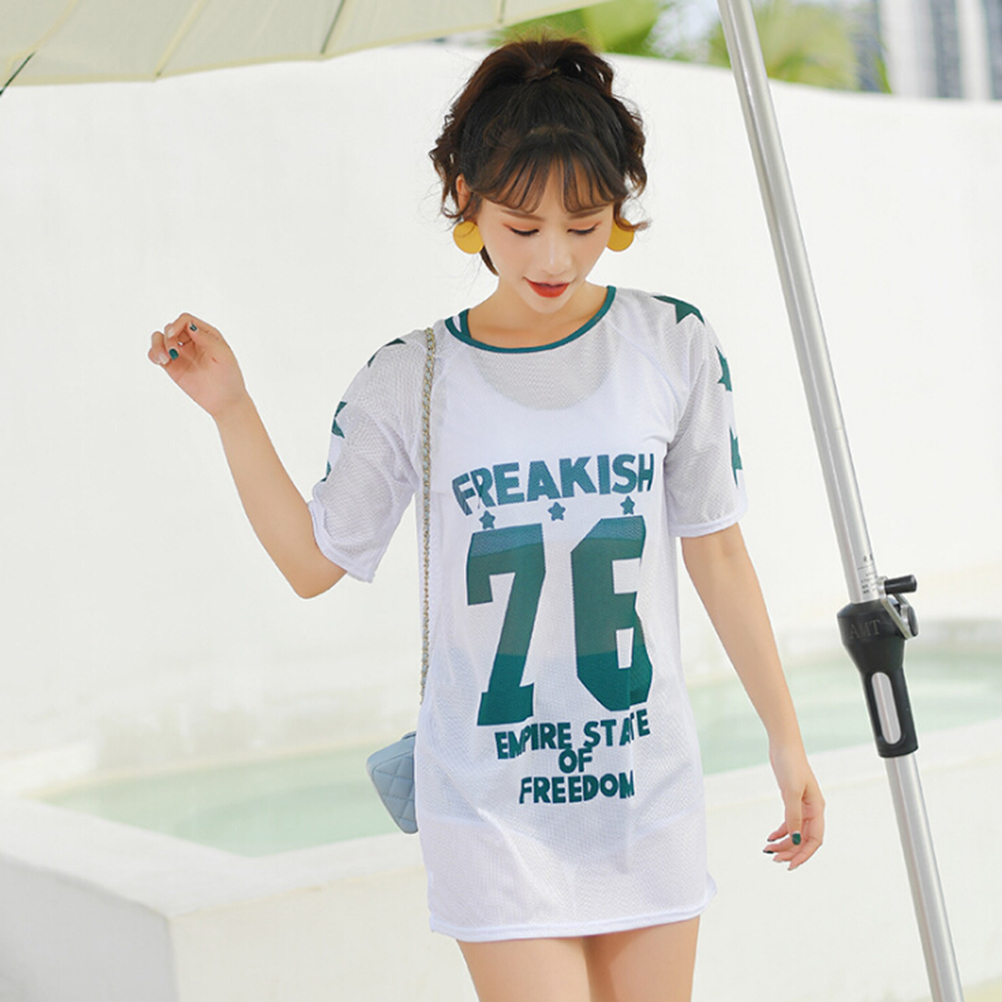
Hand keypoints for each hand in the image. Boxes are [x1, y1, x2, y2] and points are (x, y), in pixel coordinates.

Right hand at [148, 313, 247, 418]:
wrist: (225, 401)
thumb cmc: (229, 377)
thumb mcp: (223, 355)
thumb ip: (207, 339)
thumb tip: (190, 326)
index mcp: (205, 334)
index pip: (185, 320)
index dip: (176, 324)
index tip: (172, 335)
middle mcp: (192, 340)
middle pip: (170, 328)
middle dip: (168, 337)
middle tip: (173, 354)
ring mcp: (181, 353)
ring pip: (160, 338)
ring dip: (156, 344)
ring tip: (164, 359)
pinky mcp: (173, 366)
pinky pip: (156, 354)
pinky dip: (153, 354)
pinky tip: (160, 361)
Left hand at [763, 742, 824, 869]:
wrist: (784, 746)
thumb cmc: (791, 764)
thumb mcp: (791, 792)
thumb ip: (794, 816)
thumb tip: (796, 839)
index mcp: (817, 808)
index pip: (815, 840)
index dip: (804, 854)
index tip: (791, 865)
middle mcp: (812, 809)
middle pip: (805, 839)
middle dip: (791, 851)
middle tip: (774, 859)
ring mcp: (802, 805)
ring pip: (796, 832)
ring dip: (784, 843)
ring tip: (769, 850)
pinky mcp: (792, 800)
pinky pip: (789, 822)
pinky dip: (781, 831)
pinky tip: (770, 837)